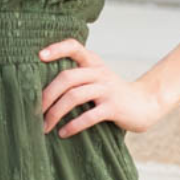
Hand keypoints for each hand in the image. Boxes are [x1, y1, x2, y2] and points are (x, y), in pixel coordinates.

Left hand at [38, 38, 166, 136]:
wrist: (145, 103)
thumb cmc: (111, 93)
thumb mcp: (96, 78)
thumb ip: (77, 76)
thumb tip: (41, 90)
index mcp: (93, 63)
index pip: (74, 47)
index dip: (57, 49)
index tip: (39, 56)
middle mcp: (99, 73)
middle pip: (67, 77)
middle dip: (47, 95)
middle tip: (34, 111)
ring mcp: (107, 90)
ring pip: (74, 97)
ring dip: (55, 113)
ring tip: (44, 127)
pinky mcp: (113, 107)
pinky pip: (88, 116)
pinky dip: (73, 125)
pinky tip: (63, 132)